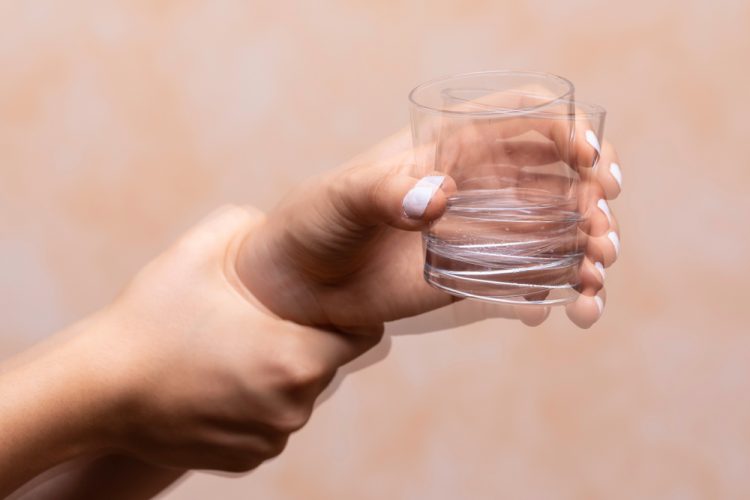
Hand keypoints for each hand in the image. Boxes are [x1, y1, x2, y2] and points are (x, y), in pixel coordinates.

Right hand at [0, 206, 378, 495]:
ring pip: (296, 396)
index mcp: (294, 360)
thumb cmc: (149, 323)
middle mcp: (291, 408)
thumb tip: (271, 221)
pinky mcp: (247, 460)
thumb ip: (246, 223)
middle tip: (262, 321)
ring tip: (234, 351)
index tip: (320, 301)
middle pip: (325, 364)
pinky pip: (268, 423)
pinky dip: (255, 405)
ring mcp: (268, 439)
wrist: (97, 391)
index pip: (361, 335)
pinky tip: (220, 383)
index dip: (345, 313)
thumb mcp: (197, 253)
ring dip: (278, 375)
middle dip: (303, 341)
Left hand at [237, 126, 621, 331]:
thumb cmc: (316, 223)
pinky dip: (563, 293)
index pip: (525, 120)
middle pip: (558, 177)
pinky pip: (534, 280)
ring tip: (596, 276)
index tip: (591, 160)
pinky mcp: (476, 277)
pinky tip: (573, 310)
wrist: (301, 286)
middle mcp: (477, 185)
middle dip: (593, 198)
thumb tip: (437, 196)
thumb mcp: (342, 199)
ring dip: (590, 249)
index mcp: (450, 147)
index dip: (568, 130)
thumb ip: (385, 192)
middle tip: (600, 228)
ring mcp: (481, 232)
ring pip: (557, 231)